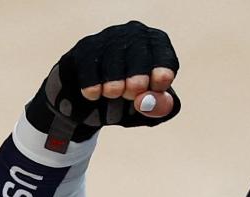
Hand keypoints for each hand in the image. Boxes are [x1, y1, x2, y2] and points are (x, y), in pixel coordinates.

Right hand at [25, 21, 180, 152]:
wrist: (92, 103)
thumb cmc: (132, 100)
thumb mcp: (152, 108)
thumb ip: (160, 106)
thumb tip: (145, 101)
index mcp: (158, 46)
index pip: (164, 57)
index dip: (162, 74)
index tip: (156, 87)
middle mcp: (134, 34)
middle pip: (139, 55)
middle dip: (137, 81)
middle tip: (130, 95)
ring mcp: (108, 38)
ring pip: (113, 59)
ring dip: (115, 84)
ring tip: (112, 94)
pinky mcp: (85, 48)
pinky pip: (89, 65)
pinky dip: (92, 84)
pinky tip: (94, 95)